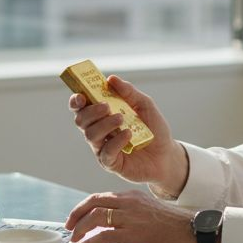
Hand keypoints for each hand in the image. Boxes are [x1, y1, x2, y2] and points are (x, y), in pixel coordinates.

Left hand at [65, 189, 197, 242]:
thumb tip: (118, 230)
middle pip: (93, 203)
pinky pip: (101, 237)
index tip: (76, 218)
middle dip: (76, 215)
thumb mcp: (152, 215)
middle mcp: (129, 203)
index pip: (102, 197)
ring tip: (75, 241)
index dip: (85, 207)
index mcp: (134, 197)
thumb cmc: (178, 230)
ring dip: (79, 230)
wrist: (196, 236)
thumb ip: (134, 216)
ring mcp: (130, 218)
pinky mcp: (131, 235)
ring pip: (94, 218)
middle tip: (68, 227)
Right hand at [69, 75, 188, 196]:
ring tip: (121, 119)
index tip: (81, 96)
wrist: (166, 155)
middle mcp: (99, 131)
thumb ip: (129, 92)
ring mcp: (103, 148)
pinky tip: (128, 134)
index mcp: (102, 115)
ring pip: (90, 135)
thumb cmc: (153, 129)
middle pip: (81, 120)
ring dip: (104, 124)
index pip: (81, 107)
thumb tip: (111, 79)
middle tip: (107, 107)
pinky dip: (116, 141)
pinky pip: (105, 152)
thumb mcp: (145, 105)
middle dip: (91, 112)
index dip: (76, 101)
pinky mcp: (111, 163)